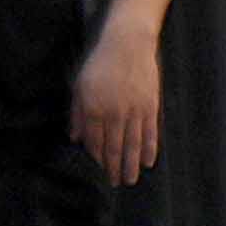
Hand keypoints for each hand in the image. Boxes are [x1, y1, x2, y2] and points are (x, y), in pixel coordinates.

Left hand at [72, 17, 164, 185]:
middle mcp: (113, 113)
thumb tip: (75, 138)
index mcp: (93, 108)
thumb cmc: (100, 63)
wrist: (128, 43)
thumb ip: (77, 114)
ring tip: (131, 180)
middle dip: (113, 168)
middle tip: (116, 183)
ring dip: (131, 165)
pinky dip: (149, 149)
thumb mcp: (80, 85)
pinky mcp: (150, 106)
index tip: (100, 170)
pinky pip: (150, 133)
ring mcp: (133, 110)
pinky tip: (148, 162)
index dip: (97, 158)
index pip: (94, 141)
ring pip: (132, 145)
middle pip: (113, 148)